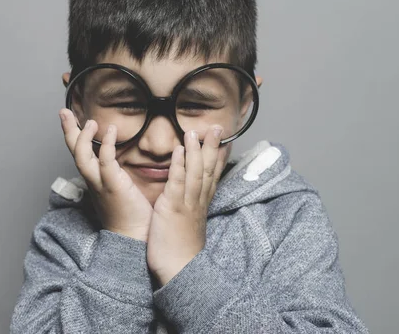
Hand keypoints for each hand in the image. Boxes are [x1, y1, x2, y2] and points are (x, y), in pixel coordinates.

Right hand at [59, 109, 152, 240]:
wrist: (133, 236)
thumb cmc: (130, 214)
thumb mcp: (119, 188)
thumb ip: (117, 174)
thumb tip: (123, 161)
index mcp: (94, 180)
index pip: (79, 154)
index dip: (74, 136)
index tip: (73, 120)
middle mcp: (92, 180)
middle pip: (74, 152)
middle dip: (68, 131)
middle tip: (64, 112)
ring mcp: (100, 183)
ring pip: (82, 156)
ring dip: (82, 137)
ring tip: (89, 121)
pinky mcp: (113, 186)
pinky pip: (105, 161)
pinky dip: (105, 144)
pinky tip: (110, 130)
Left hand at [146, 126, 225, 284]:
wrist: (180, 270)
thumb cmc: (181, 251)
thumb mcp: (189, 226)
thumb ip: (191, 210)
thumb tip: (192, 201)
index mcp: (201, 206)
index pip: (213, 177)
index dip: (219, 158)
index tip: (225, 142)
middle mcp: (197, 201)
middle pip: (208, 170)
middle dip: (213, 148)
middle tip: (218, 127)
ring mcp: (186, 203)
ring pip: (195, 172)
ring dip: (196, 150)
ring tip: (196, 131)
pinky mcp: (173, 207)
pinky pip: (177, 182)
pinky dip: (180, 165)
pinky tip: (179, 150)